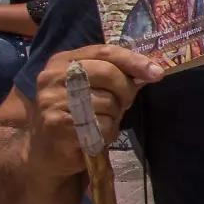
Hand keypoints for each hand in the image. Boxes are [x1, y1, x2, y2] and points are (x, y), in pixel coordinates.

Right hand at [26, 45, 162, 177]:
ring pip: (107, 102)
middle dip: (125, 91)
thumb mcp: (94, 90)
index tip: (157, 73)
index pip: (104, 52)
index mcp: (62, 61)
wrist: (47, 150)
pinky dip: (107, 133)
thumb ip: (116, 77)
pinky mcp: (57, 124)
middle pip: (108, 73)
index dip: (133, 61)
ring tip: (100, 122)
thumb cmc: (77, 116)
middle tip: (123, 105)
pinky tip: (95, 136)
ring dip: (114, 116)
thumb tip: (150, 71)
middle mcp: (53, 76)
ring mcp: (52, 100)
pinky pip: (101, 125)